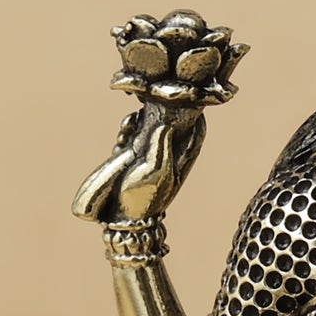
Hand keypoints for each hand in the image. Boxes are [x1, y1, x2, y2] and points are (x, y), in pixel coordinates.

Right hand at [72, 100, 206, 224]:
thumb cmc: (142, 198)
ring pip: (151, 127)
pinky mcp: (131, 156)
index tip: (190, 97)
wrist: (120, 217)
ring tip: (133, 118)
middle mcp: (167, 155)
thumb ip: (162, 147)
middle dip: (164, 110)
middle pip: (174, 126)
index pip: (195, 132)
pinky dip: (129, 128)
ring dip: (142, 118)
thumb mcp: (156, 171)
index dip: (195, 114)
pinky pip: (133, 134)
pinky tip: (126, 127)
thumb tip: (166, 125)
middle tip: (156, 99)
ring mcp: (148, 155)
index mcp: (181, 160)